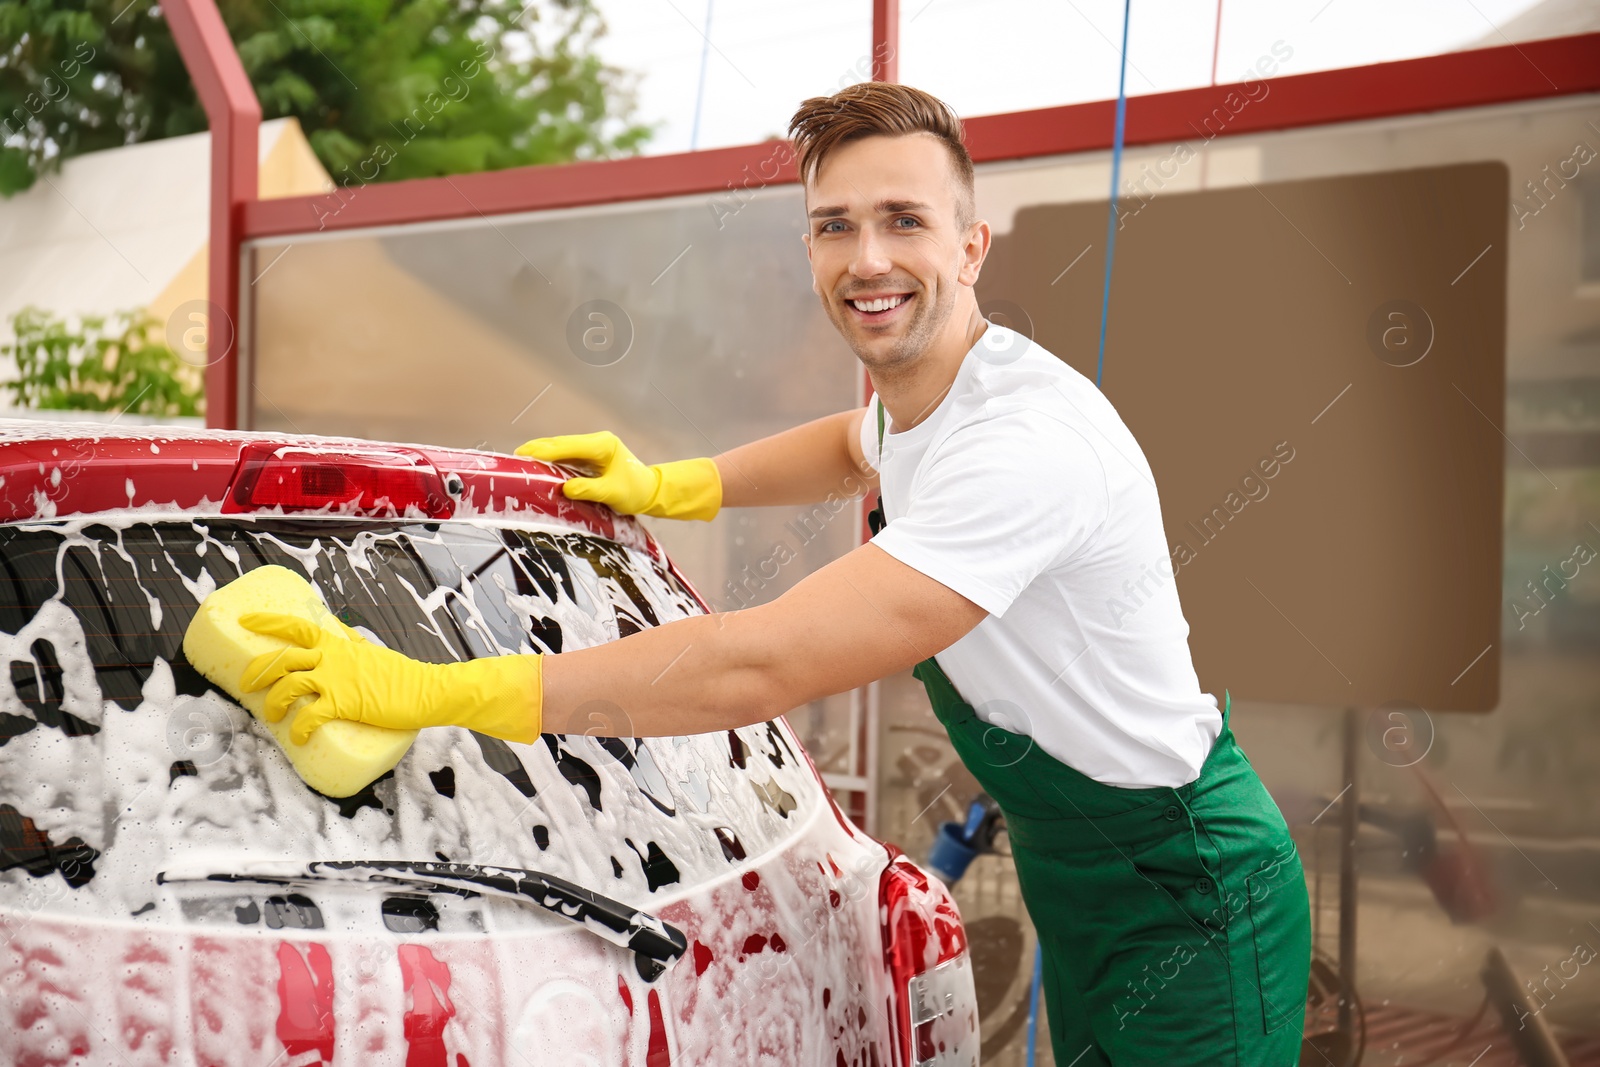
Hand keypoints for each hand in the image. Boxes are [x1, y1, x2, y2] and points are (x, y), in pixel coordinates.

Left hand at [238, 613, 542, 744]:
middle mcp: (331, 659)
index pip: (296, 626)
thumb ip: (351, 643)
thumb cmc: (402, 674)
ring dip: (273, 703)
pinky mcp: (344, 703)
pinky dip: (298, 729)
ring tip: (269, 715)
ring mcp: (336, 680)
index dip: (268, 621)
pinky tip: (296, 738)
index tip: (245, 620)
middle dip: (257, 671)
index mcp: (337, 645)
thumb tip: (338, 632)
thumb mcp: (371, 651)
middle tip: (245, 684)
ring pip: (288, 686)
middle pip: (282, 658)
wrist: (426, 691)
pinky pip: (309, 717)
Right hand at [516, 430, 721, 521]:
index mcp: (602, 445)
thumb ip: (587, 489)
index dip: (543, 450)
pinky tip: (538, 469)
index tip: (523, 454)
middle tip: (514, 460)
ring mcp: (592, 448)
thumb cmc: (634, 491)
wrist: (650, 490)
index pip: (567, 446)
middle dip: (537, 451)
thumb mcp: (611, 493)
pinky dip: (551, 462)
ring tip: (521, 464)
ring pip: (561, 449)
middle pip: (560, 444)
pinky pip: (566, 457)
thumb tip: (563, 488)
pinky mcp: (589, 456)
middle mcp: (595, 442)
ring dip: (542, 456)